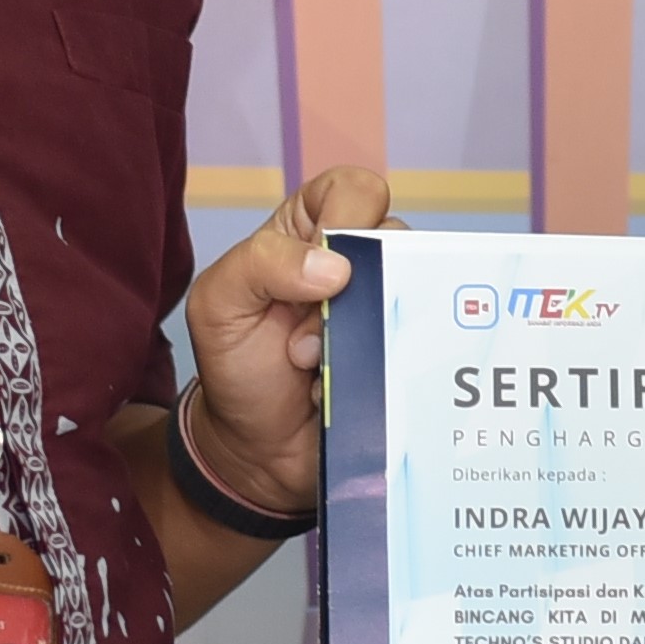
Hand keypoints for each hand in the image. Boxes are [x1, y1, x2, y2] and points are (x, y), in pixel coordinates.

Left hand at [178, 164, 391, 514]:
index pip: (354, 190)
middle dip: (352, 293)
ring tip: (320, 367)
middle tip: (307, 336)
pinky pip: (426, 346)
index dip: (347, 219)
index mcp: (310, 232)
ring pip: (418, 293)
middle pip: (398, 239)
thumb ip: (260, 264)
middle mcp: (358, 264)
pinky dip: (382, 370)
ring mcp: (388, 310)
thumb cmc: (236, 367)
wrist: (258, 453)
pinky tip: (342, 390)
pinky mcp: (408, 355)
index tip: (320, 268)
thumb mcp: (218, 305)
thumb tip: (335, 266)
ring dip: (364, 336)